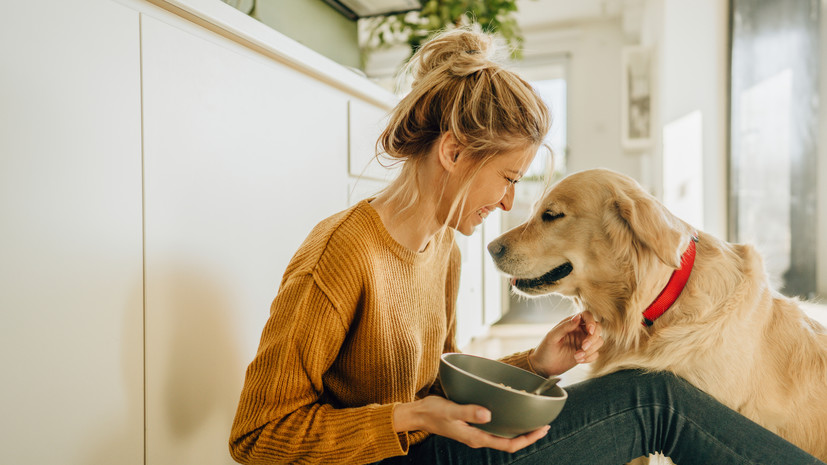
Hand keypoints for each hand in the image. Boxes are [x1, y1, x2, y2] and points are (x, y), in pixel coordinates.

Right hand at [393, 396, 548, 452]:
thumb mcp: (451, 410)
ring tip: (531, 418)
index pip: (508, 444)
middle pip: (509, 441)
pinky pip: (494, 427)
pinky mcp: (472, 425)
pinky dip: (506, 421)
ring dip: (518, 429)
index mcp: (476, 437)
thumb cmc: (433, 412)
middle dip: (528, 434)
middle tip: (544, 423)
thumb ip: (469, 412)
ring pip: (503, 435)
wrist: (418, 414)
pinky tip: (509, 410)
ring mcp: (476, 432)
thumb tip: (488, 414)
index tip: (542, 429)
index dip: (528, 439)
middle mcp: (478, 437)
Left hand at [529, 311, 603, 376]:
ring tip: (576, 356)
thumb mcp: (552, 337)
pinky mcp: (586, 353)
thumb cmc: (545, 349)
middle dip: (593, 338)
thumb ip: (565, 326)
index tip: (590, 331)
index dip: (591, 321)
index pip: (587, 315)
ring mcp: (583, 342)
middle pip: (597, 328)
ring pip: (598, 341)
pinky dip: (590, 357)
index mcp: (571, 323)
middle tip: (583, 346)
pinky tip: (579, 360)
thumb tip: (577, 317)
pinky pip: (596, 353)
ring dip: (590, 350)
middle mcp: (579, 330)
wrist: (543, 366)